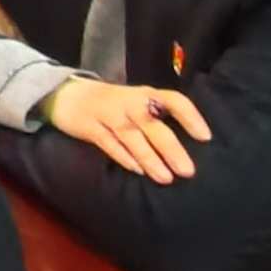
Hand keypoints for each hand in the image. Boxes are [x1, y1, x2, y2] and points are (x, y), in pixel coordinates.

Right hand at [40, 77, 213, 181]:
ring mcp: (106, 113)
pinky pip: (107, 142)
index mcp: (144, 95)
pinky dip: (122, 156)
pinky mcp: (88, 126)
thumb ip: (158, 118)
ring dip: (149, 157)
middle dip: (170, 147)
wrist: (64, 93)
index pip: (173, 100)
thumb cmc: (111, 103)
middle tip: (188, 171)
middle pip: (151, 124)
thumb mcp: (135, 102)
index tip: (205, 138)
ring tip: (165, 178)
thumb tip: (192, 146)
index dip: (190, 117)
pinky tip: (136, 171)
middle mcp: (127, 102)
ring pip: (130, 136)